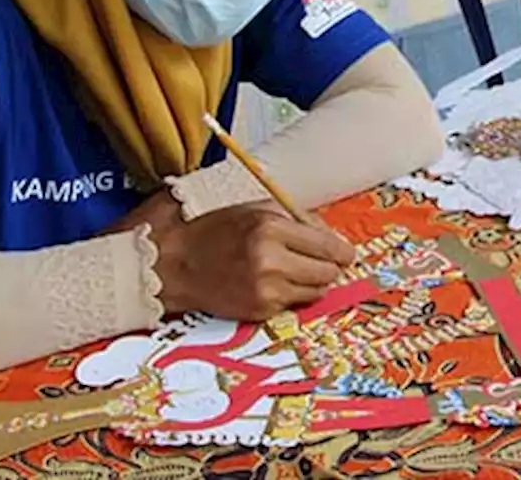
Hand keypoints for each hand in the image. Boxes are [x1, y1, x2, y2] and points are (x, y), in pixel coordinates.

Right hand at [149, 200, 355, 319]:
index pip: (328, 246)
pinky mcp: (259, 311)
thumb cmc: (217, 232)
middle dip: (330, 266)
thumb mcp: (257, 209)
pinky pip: (293, 304)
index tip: (346, 253)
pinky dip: (291, 294)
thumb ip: (299, 219)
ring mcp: (265, 290)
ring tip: (293, 270)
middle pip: (328, 272)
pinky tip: (272, 282)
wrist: (175, 264)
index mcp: (270, 228)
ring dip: (312, 281)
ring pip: (316, 291)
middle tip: (322, 261)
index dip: (342, 251)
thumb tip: (334, 238)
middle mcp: (270, 261)